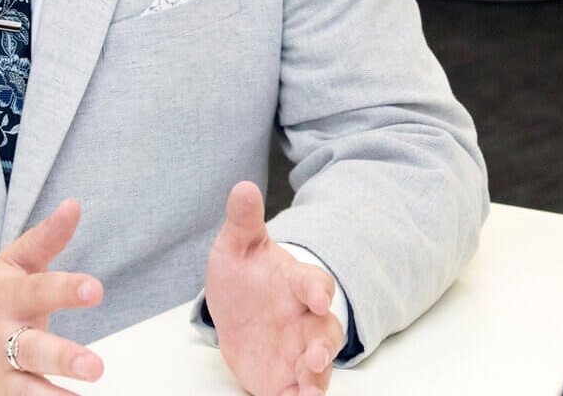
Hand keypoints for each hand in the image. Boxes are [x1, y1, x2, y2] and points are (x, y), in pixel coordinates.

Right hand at [0, 198, 104, 395]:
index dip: (66, 289)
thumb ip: (45, 239)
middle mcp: (2, 340)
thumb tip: (74, 204)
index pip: (39, 290)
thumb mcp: (13, 266)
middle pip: (34, 349)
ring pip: (27, 393)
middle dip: (64, 358)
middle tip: (95, 367)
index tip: (96, 290)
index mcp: (9, 299)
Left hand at [203, 181, 343, 395]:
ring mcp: (298, 350)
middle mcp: (304, 319)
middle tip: (315, 355)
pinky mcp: (287, 377)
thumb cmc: (245, 275)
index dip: (318, 289)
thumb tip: (242, 187)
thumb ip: (244, 221)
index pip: (315, 283)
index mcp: (295, 284)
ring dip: (318, 377)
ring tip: (309, 389)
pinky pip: (301, 391)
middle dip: (324, 345)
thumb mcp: (237, 246)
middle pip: (326, 332)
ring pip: (320, 366)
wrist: (236, 311)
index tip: (316, 296)